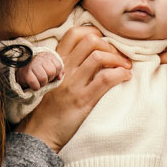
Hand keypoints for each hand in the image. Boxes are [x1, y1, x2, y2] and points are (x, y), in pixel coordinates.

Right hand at [15, 25, 130, 151]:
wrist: (40, 133)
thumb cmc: (49, 107)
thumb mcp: (54, 80)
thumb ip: (68, 65)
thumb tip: (92, 53)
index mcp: (57, 62)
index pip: (74, 33)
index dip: (94, 33)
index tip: (105, 43)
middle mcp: (64, 69)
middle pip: (90, 41)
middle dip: (110, 45)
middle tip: (119, 56)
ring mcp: (73, 84)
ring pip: (99, 57)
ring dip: (118, 59)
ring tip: (126, 66)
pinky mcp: (82, 100)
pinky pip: (105, 79)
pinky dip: (120, 74)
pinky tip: (125, 77)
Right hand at [15, 51, 63, 93]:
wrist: (22, 69)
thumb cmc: (40, 70)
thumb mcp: (51, 67)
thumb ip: (59, 71)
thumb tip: (59, 77)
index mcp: (47, 55)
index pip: (58, 66)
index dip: (56, 73)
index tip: (49, 73)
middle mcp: (39, 58)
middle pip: (51, 72)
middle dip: (49, 78)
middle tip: (43, 77)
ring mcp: (31, 65)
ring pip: (43, 79)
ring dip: (42, 83)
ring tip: (38, 80)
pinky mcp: (25, 73)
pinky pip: (35, 84)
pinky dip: (36, 87)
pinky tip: (33, 83)